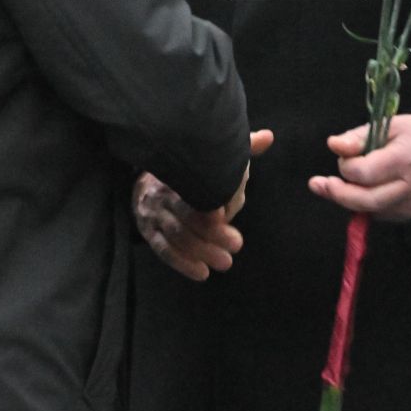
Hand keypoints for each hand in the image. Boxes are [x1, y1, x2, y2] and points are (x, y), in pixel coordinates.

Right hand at [134, 129, 271, 281]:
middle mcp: (161, 192)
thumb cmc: (188, 167)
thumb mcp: (210, 155)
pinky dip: (182, 264)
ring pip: (176, 235)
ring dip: (200, 252)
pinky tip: (202, 273)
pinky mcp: (148, 232)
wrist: (142, 177)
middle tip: (237, 245)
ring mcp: (153, 213)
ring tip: (225, 263)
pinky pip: (163, 250)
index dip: (206, 204)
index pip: (190, 189)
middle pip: (185, 216)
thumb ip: (240, 148)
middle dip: (211, 234)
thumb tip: (268, 137)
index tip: (223, 216)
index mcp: (178, 171)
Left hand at [309, 114, 410, 220]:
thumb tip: (333, 145)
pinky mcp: (410, 213)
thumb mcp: (388, 125)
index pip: (365, 173)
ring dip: (348, 200)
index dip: (346, 166)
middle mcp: (410, 186)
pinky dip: (364, 205)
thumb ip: (358, 137)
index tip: (344, 155)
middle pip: (366, 200)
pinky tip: (359, 191)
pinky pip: (379, 214)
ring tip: (334, 186)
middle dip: (338, 194)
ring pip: (370, 211)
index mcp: (404, 159)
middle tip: (319, 184)